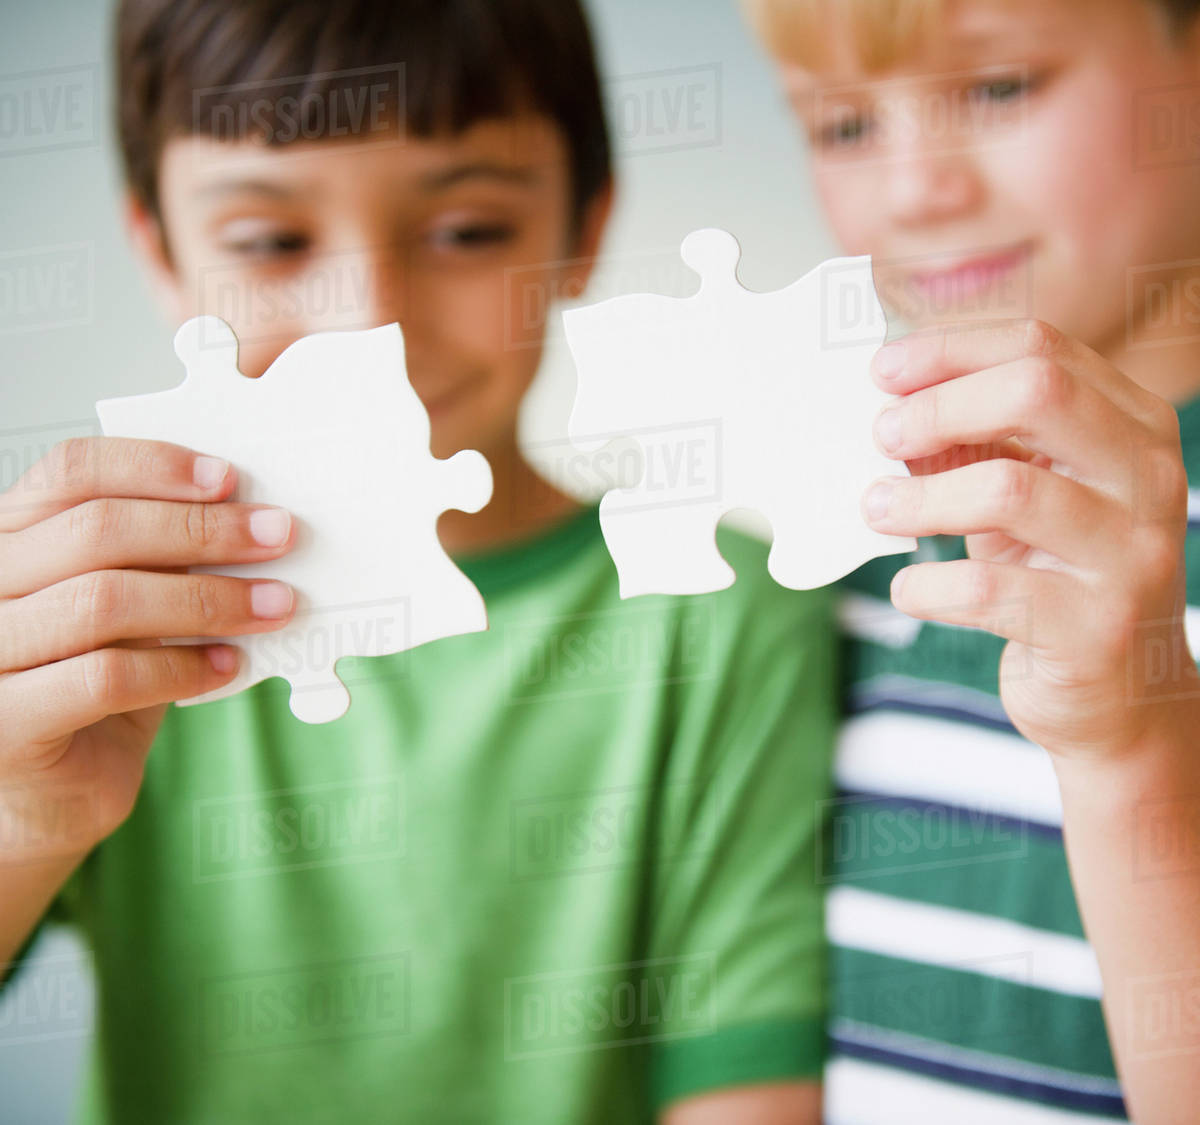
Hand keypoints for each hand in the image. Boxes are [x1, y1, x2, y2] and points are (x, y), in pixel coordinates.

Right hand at [0, 437, 297, 858]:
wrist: (44, 792)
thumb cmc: (89, 684)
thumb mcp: (123, 608)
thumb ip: (160, 563)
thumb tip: (252, 521)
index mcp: (8, 538)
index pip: (70, 472)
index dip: (153, 466)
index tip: (229, 479)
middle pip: (97, 530)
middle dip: (203, 531)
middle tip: (278, 536)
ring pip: (104, 601)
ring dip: (207, 599)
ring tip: (274, 605)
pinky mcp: (5, 723)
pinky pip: (106, 678)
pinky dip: (181, 668)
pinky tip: (227, 668)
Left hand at [859, 318, 1194, 759]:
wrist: (1116, 696)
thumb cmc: (1052, 578)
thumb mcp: (1020, 498)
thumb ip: (974, 446)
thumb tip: (892, 407)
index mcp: (1131, 427)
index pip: (1040, 348)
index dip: (950, 352)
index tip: (882, 371)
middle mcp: (1146, 479)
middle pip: (1038, 392)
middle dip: (940, 407)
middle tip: (882, 435)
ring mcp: (1131, 554)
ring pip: (1009, 490)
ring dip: (921, 499)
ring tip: (876, 510)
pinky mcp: (1096, 628)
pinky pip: (990, 589)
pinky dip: (929, 586)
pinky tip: (909, 591)